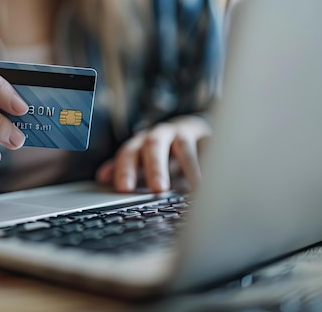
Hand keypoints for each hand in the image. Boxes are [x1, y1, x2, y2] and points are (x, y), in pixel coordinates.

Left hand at [96, 115, 210, 192]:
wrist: (191, 131)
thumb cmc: (162, 151)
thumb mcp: (142, 161)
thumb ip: (123, 168)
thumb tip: (102, 177)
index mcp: (140, 143)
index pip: (128, 153)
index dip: (125, 169)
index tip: (124, 188)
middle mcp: (161, 135)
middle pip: (153, 146)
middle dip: (155, 167)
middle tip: (158, 189)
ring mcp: (184, 134)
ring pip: (184, 146)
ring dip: (190, 167)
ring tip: (197, 189)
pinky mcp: (208, 136)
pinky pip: (211, 146)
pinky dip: (214, 161)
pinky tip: (219, 178)